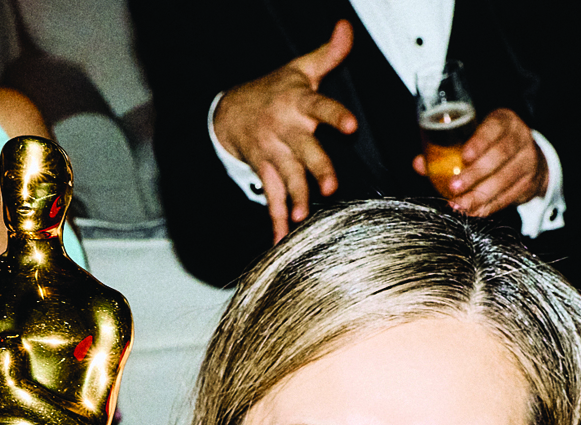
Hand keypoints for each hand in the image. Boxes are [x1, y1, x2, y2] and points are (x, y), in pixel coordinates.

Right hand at [213, 20, 357, 242]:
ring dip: (294, 198)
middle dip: (316, 168)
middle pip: (304, 150)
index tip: (351, 126)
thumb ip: (329, 54)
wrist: (229, 111)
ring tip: (304, 217)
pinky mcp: (264, 171)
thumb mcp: (300, 69)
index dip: (335, 116)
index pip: (320, 107)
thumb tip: (348, 28)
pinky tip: (282, 239)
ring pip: (286, 177)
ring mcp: (273, 153)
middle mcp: (286, 130)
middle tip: (330, 187)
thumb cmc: (274, 90)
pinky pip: (271, 197)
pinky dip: (277, 219)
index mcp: (299, 103)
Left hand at [412, 108, 546, 217]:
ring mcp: (528, 160)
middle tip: (454, 188)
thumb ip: (446, 150)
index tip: (464, 157)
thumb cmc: (491, 146)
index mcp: (503, 121)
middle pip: (500, 156)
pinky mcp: (529, 182)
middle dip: (475, 174)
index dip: (479, 143)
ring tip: (459, 205)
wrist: (526, 158)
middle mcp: (520, 137)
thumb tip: (418, 164)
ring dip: (480, 195)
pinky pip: (509, 196)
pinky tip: (474, 212)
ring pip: (505, 179)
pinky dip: (489, 206)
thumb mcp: (473, 139)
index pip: (493, 129)